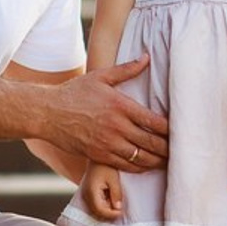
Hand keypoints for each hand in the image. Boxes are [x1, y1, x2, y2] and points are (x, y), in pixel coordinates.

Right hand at [45, 56, 167, 171]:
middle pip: (152, 143)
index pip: (154, 122)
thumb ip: (126, 69)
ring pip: (141, 158)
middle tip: (179, 150)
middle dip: (168, 148)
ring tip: (167, 160)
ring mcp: (108, 144)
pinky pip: (125, 167)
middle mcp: (117, 127)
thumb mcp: (100, 77)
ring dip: (157, 161)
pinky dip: (139, 168)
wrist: (47, 113)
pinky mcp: (99, 156)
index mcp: (121, 106)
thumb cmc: (74, 92)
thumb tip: (146, 57)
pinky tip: (146, 165)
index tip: (179, 131)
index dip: (170, 130)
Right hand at [81, 163, 123, 220]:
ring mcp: (85, 195)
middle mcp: (85, 195)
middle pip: (97, 213)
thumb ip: (116, 194)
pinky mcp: (88, 193)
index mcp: (91, 192)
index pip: (100, 211)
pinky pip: (95, 205)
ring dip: (107, 211)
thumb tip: (118, 208)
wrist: (98, 154)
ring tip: (116, 204)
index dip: (112, 215)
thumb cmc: (106, 164)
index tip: (121, 212)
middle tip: (121, 210)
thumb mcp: (114, 179)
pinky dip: (104, 206)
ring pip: (96, 211)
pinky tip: (111, 200)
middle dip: (109, 214)